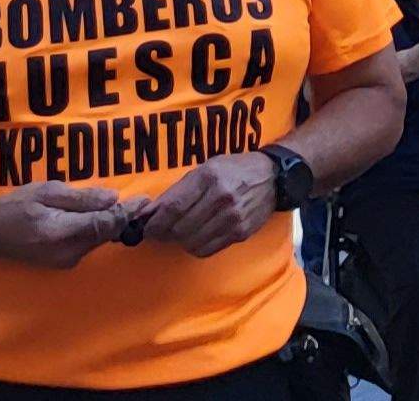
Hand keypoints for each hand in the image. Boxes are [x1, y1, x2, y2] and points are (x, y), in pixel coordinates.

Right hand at [0, 181, 132, 266]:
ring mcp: (65, 261)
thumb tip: (113, 198)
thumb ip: (81, 198)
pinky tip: (99, 217)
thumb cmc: (14, 206)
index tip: (145, 200)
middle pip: (106, 234)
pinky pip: (89, 244)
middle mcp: (66, 253)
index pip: (104, 224)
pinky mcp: (63, 262)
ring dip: (111, 224)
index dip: (127, 212)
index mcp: (61, 234)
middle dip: (123, 218)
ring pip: (99, 240)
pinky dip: (98, 231)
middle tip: (140, 200)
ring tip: (124, 206)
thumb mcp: (47, 192)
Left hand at [145, 149, 280, 257]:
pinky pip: (207, 249)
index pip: (172, 208)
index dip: (154, 223)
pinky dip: (196, 247)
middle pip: (180, 228)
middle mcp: (222, 198)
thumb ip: (175, 192)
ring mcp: (233, 218)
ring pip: (191, 242)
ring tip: (181, 232)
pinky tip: (197, 236)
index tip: (146, 228)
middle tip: (162, 231)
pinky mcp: (241, 232)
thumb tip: (145, 213)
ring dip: (180, 241)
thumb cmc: (232, 170)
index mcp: (209, 177)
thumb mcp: (203, 170)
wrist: (273, 177)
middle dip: (164, 234)